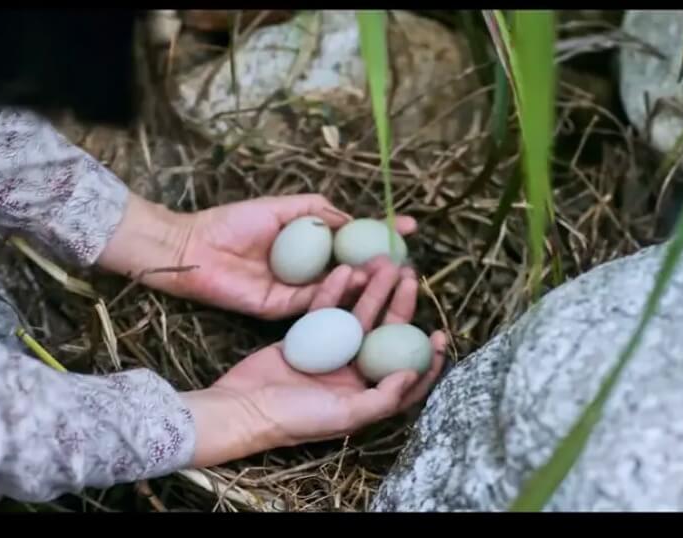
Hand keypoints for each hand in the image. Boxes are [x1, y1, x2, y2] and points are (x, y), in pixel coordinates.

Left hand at [97, 193, 416, 319]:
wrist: (195, 246)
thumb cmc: (233, 222)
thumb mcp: (284, 208)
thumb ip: (318, 211)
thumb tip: (352, 218)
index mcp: (310, 246)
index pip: (354, 241)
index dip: (382, 235)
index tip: (410, 227)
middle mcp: (309, 272)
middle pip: (354, 269)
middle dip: (384, 263)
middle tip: (410, 258)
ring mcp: (297, 293)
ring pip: (340, 289)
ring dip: (367, 280)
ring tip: (393, 270)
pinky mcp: (282, 310)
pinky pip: (315, 303)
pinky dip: (336, 292)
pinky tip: (358, 279)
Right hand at [180, 256, 446, 466]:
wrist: (242, 408)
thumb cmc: (294, 419)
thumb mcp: (344, 415)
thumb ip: (382, 398)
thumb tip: (413, 372)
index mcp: (366, 394)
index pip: (405, 373)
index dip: (425, 356)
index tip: (439, 333)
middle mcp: (353, 372)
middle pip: (385, 333)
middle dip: (401, 305)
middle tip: (411, 276)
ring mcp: (331, 352)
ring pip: (359, 315)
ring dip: (373, 290)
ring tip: (386, 263)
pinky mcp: (307, 335)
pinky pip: (327, 308)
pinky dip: (336, 290)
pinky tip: (347, 270)